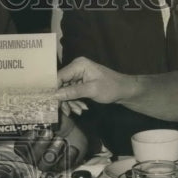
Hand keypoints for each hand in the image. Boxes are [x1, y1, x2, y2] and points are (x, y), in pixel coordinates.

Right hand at [16, 115, 85, 172]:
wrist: (76, 130)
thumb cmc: (59, 122)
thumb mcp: (51, 116)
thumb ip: (42, 115)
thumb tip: (38, 110)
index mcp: (28, 144)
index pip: (20, 148)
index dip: (25, 141)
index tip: (34, 131)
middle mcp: (35, 156)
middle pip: (31, 158)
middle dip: (40, 145)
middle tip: (49, 133)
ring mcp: (48, 163)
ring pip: (44, 165)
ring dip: (52, 151)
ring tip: (61, 140)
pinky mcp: (61, 166)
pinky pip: (61, 166)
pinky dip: (67, 156)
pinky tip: (72, 147)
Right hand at [58, 57, 177, 122]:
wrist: (124, 91)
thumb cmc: (111, 88)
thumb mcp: (91, 90)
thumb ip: (72, 92)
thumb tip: (55, 95)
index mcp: (78, 65)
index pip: (59, 77)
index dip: (54, 90)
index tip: (52, 103)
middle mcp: (76, 68)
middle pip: (61, 84)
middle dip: (64, 99)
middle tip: (68, 112)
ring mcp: (78, 75)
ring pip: (65, 91)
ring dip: (70, 102)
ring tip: (78, 111)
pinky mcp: (80, 83)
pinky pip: (72, 92)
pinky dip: (75, 101)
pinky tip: (81, 108)